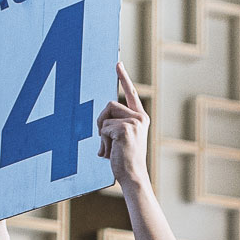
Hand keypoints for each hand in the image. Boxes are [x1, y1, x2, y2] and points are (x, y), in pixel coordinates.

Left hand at [96, 63, 149, 184]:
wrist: (133, 176)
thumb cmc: (125, 161)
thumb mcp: (121, 139)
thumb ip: (115, 126)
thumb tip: (100, 125)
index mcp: (140, 118)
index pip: (130, 94)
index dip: (124, 78)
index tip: (118, 63)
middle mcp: (139, 118)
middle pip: (109, 105)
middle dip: (101, 123)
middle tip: (105, 141)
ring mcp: (134, 123)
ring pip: (105, 117)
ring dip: (101, 133)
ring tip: (110, 148)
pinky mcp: (126, 129)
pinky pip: (104, 128)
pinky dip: (103, 141)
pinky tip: (111, 152)